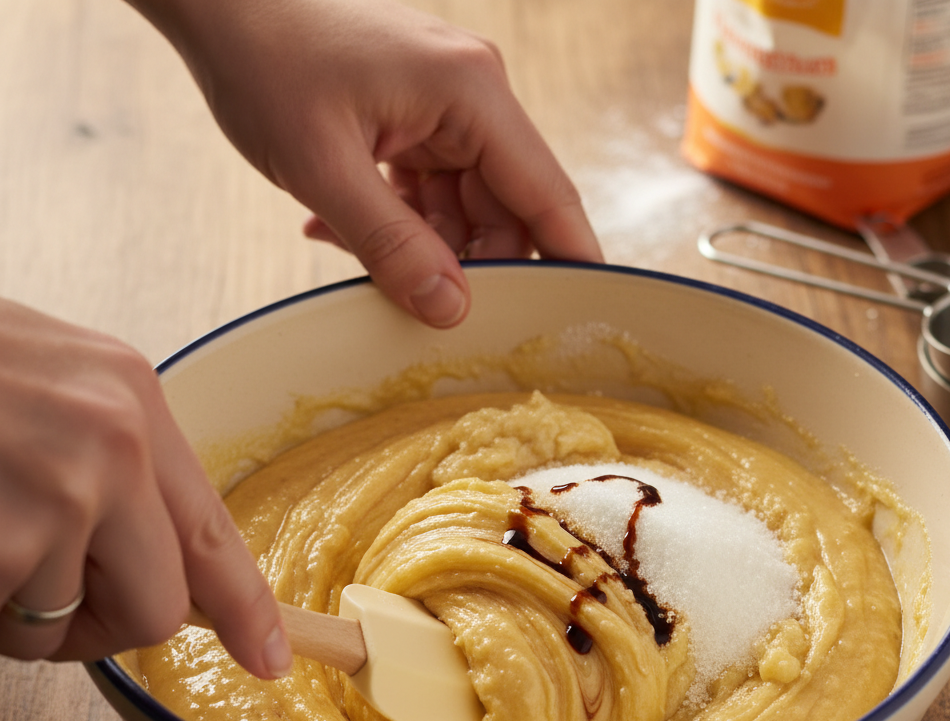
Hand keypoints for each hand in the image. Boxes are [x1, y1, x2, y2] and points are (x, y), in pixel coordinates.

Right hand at [0, 298, 290, 677]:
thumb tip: (160, 559)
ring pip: (67, 628)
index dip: (246, 608)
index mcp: (131, 401)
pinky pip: (7, 629)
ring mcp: (53, 492)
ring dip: (19, 614)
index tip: (271, 657)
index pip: (213, 531)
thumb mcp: (52, 384)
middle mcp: (110, 444)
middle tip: (47, 600)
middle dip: (106, 626)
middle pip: (160, 608)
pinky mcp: (0, 537)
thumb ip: (116, 464)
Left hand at [129, 0, 602, 326]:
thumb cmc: (266, 61)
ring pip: (463, 208)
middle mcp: (473, 97)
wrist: (218, 0)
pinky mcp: (414, 118)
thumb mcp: (324, 167)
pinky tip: (340, 226)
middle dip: (469, 264)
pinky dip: (394, 221)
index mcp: (473, 93)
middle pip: (505, 209)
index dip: (569, 258)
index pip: (547, 192)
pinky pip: (427, 192)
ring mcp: (444, 108)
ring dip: (418, 246)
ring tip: (352, 247)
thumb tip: (450, 311)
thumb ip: (392, 246)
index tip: (583, 313)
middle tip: (425, 308)